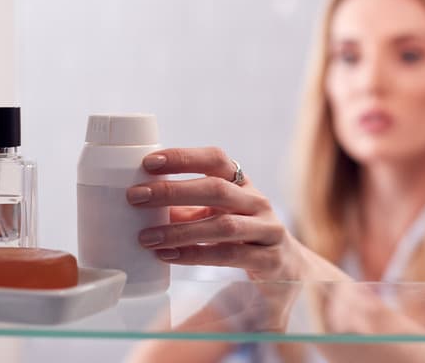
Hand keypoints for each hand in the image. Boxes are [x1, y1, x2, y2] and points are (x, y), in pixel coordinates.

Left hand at [126, 147, 305, 280]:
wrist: (289, 268)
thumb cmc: (243, 235)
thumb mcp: (217, 215)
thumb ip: (186, 209)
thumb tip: (141, 204)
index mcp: (242, 184)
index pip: (215, 159)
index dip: (183, 157)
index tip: (149, 163)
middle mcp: (257, 202)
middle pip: (216, 189)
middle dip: (173, 191)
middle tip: (135, 197)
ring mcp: (267, 230)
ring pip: (223, 225)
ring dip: (180, 230)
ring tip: (146, 237)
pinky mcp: (270, 259)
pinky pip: (229, 255)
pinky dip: (195, 254)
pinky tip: (169, 256)